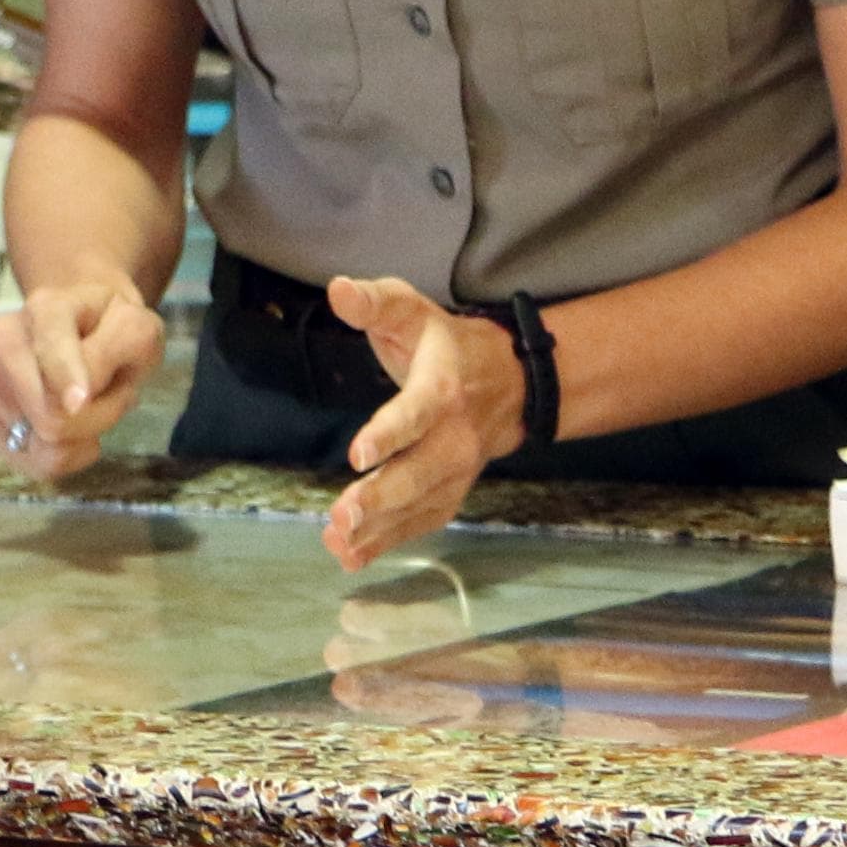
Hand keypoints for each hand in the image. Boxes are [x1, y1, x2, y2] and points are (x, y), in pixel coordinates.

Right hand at [0, 276, 163, 480]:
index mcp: (44, 309)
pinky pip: (29, 462)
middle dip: (95, 417)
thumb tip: (72, 404)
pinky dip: (60, 456)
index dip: (72, 386)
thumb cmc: (113, 328)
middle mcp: (2, 340)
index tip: (85, 401)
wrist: (89, 323)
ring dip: (80, 434)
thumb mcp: (135, 330)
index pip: (50, 357)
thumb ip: (108, 355)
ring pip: (41, 444)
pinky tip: (69, 428)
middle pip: (48, 417)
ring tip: (87, 402)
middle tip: (112, 393)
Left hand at [317, 276, 525, 571]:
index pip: (415, 413)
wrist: (509, 382)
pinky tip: (352, 556)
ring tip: (338, 542)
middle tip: (341, 516)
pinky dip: (389, 542)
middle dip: (381, 497)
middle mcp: (454, 435)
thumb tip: (338, 289)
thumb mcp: (410, 309)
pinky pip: (422, 522)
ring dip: (379, 528)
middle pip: (419, 473)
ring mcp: (456, 470)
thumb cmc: (443, 342)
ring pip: (420, 505)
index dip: (388, 434)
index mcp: (441, 387)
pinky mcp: (451, 491)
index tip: (358, 454)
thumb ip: (373, 302)